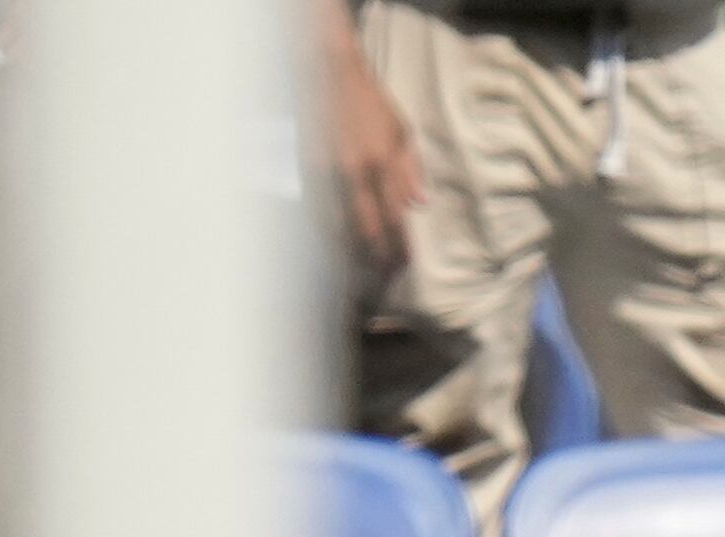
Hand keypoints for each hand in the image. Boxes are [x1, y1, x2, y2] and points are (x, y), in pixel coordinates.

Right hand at [323, 26, 427, 267]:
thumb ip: (411, 169)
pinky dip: (327, 234)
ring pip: (336, 228)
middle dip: (377, 258)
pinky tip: (336, 245)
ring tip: (362, 269)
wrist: (324, 72)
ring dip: (350, 253)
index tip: (407, 263)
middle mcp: (351, 172)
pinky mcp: (304, 170)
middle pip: (366, 231)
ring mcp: (324, 173)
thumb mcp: (400, 130)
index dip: (401, 246)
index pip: (395, 218)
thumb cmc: (368, 100)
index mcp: (380, 161)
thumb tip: (420, 206)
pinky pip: (316, 213)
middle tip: (385, 275)